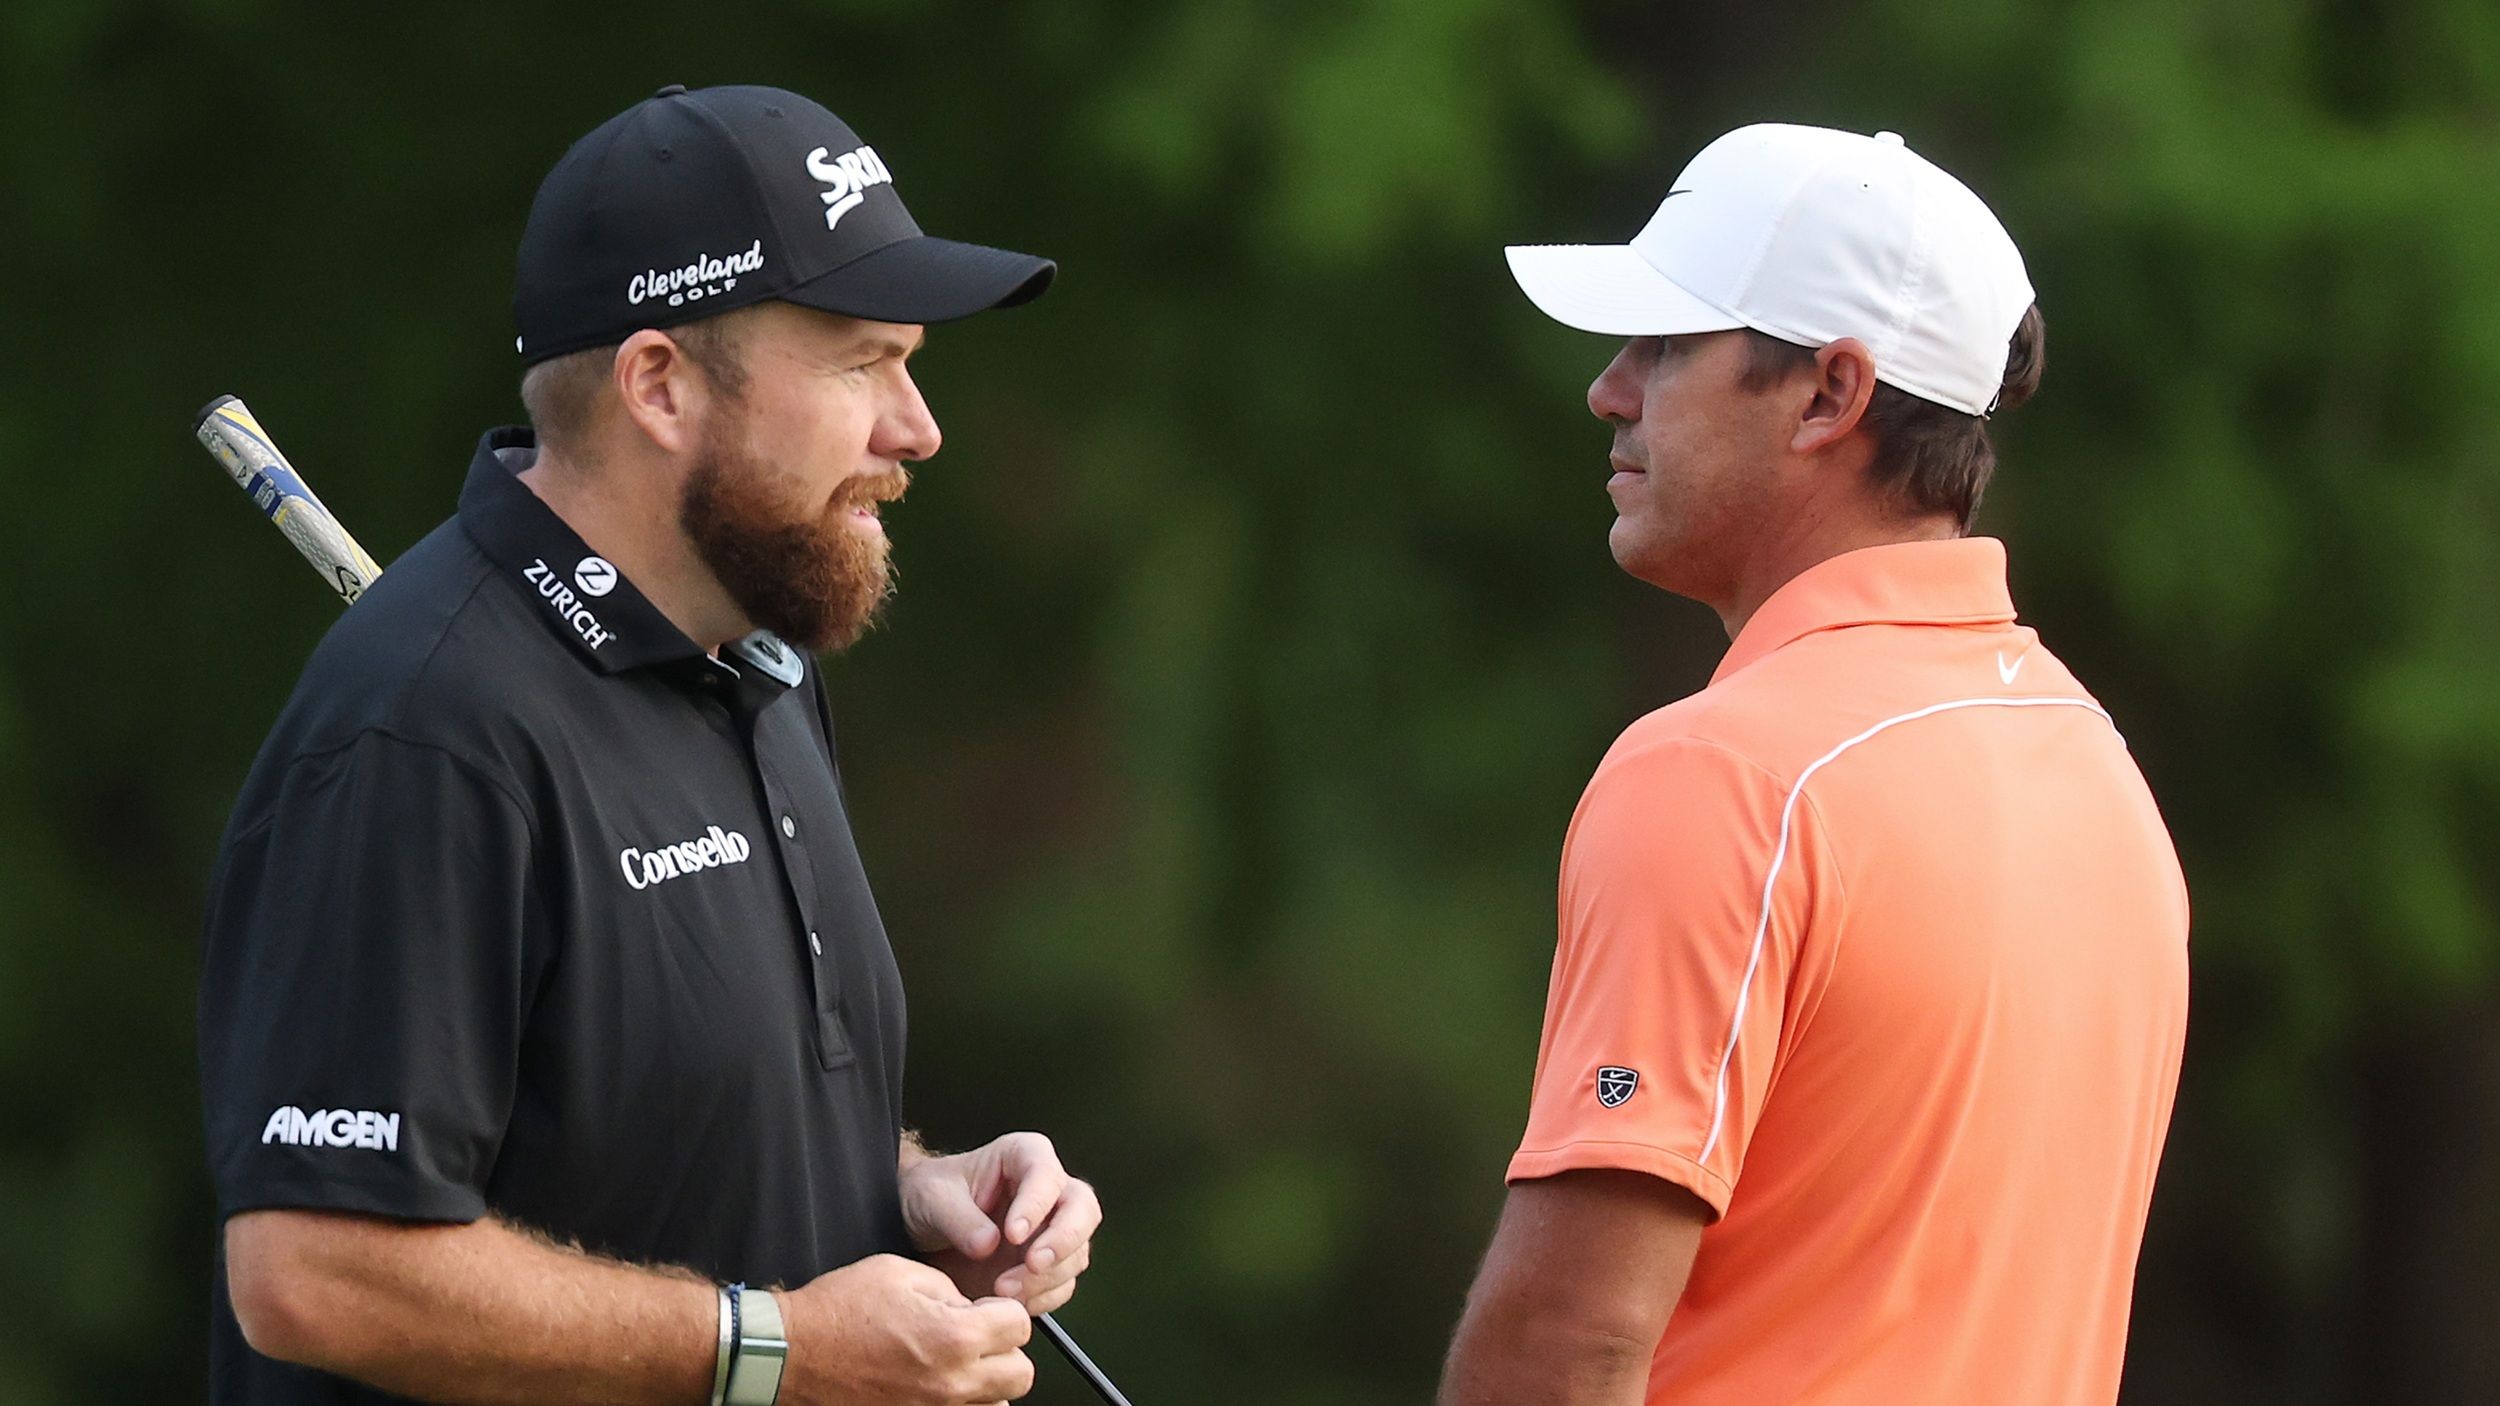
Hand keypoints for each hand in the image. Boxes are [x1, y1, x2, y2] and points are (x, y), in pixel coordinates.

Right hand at [776, 1253, 1033, 1405]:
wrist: (794, 1352)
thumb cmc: (841, 1309)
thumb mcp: (902, 1273)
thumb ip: (952, 1289)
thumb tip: (975, 1308)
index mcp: (954, 1336)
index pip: (1020, 1326)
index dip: (1003, 1309)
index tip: (986, 1308)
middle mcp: (951, 1382)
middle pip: (1021, 1373)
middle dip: (1005, 1349)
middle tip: (978, 1336)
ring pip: (997, 1405)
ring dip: (987, 1382)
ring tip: (957, 1364)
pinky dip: (961, 1403)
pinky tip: (938, 1384)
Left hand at [899, 1132, 1100, 1312]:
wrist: (918, 1230)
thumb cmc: (929, 1196)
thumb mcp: (932, 1199)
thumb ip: (960, 1220)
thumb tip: (990, 1244)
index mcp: (1022, 1157)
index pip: (1046, 1174)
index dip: (1036, 1204)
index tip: (1013, 1234)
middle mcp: (1047, 1191)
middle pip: (1082, 1210)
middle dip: (1063, 1240)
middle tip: (1033, 1264)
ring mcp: (1051, 1230)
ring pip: (1076, 1252)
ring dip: (1046, 1277)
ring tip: (1002, 1288)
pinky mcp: (1047, 1265)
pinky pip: (1062, 1284)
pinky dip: (1042, 1297)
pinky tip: (1012, 1301)